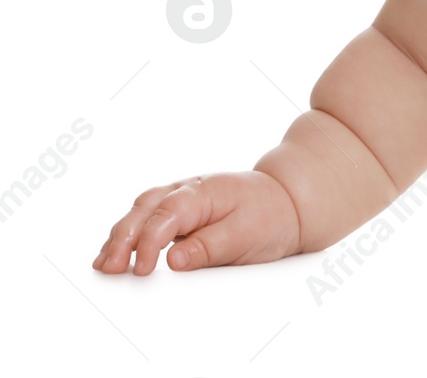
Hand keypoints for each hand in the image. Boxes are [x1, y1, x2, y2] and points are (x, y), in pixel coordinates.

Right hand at [92, 171, 301, 274]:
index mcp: (205, 192)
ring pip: (141, 211)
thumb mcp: (246, 234)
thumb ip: (209, 246)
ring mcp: (181, 196)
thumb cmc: (270, 216)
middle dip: (123, 238)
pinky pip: (148, 217)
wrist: (289, 201)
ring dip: (120, 235)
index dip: (150, 243)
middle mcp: (187, 189)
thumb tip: (173, 260)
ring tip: (104, 264)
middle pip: (145, 209)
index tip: (141, 270)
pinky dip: (131, 233)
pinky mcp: (179, 210)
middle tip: (108, 268)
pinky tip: (117, 253)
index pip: (167, 215)